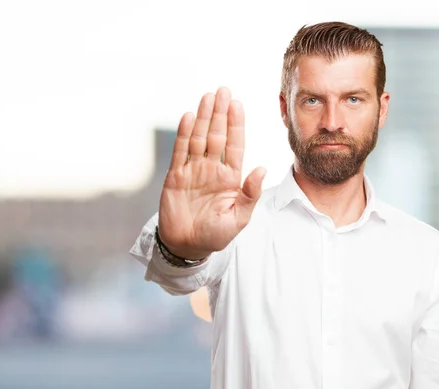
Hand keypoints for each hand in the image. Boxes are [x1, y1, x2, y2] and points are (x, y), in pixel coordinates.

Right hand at [157, 87, 265, 259]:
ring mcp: (193, 171)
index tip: (237, 104)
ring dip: (202, 118)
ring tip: (207, 97)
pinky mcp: (176, 177)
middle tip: (223, 91)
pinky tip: (188, 117)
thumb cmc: (215, 236)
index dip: (236, 124)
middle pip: (216, 136)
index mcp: (230, 179)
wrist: (187, 246)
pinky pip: (180, 152)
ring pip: (198, 139)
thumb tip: (262, 168)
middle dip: (220, 113)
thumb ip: (250, 194)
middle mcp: (212, 170)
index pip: (234, 145)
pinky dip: (183, 135)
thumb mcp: (238, 218)